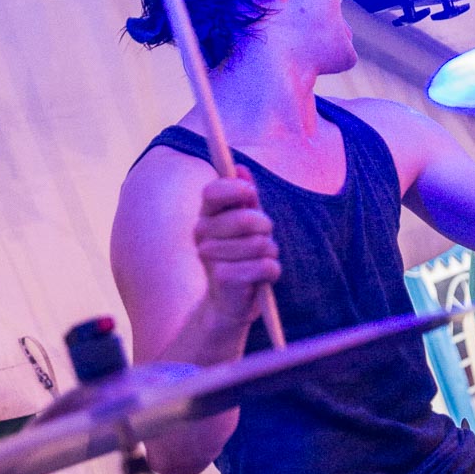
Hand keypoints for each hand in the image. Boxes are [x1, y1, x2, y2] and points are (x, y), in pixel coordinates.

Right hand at [194, 164, 280, 332]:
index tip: (251, 193)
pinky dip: (272, 271)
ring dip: (270, 252)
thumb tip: (241, 169)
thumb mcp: (245, 224)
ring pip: (261, 244)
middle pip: (246, 219)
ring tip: (259, 260)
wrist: (229, 304)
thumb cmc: (241, 257)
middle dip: (265, 226)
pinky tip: (260, 278)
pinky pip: (266, 265)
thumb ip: (245, 197)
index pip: (212, 192)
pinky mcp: (225, 278)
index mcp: (205, 217)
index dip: (234, 189)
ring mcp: (211, 257)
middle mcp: (201, 235)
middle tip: (265, 235)